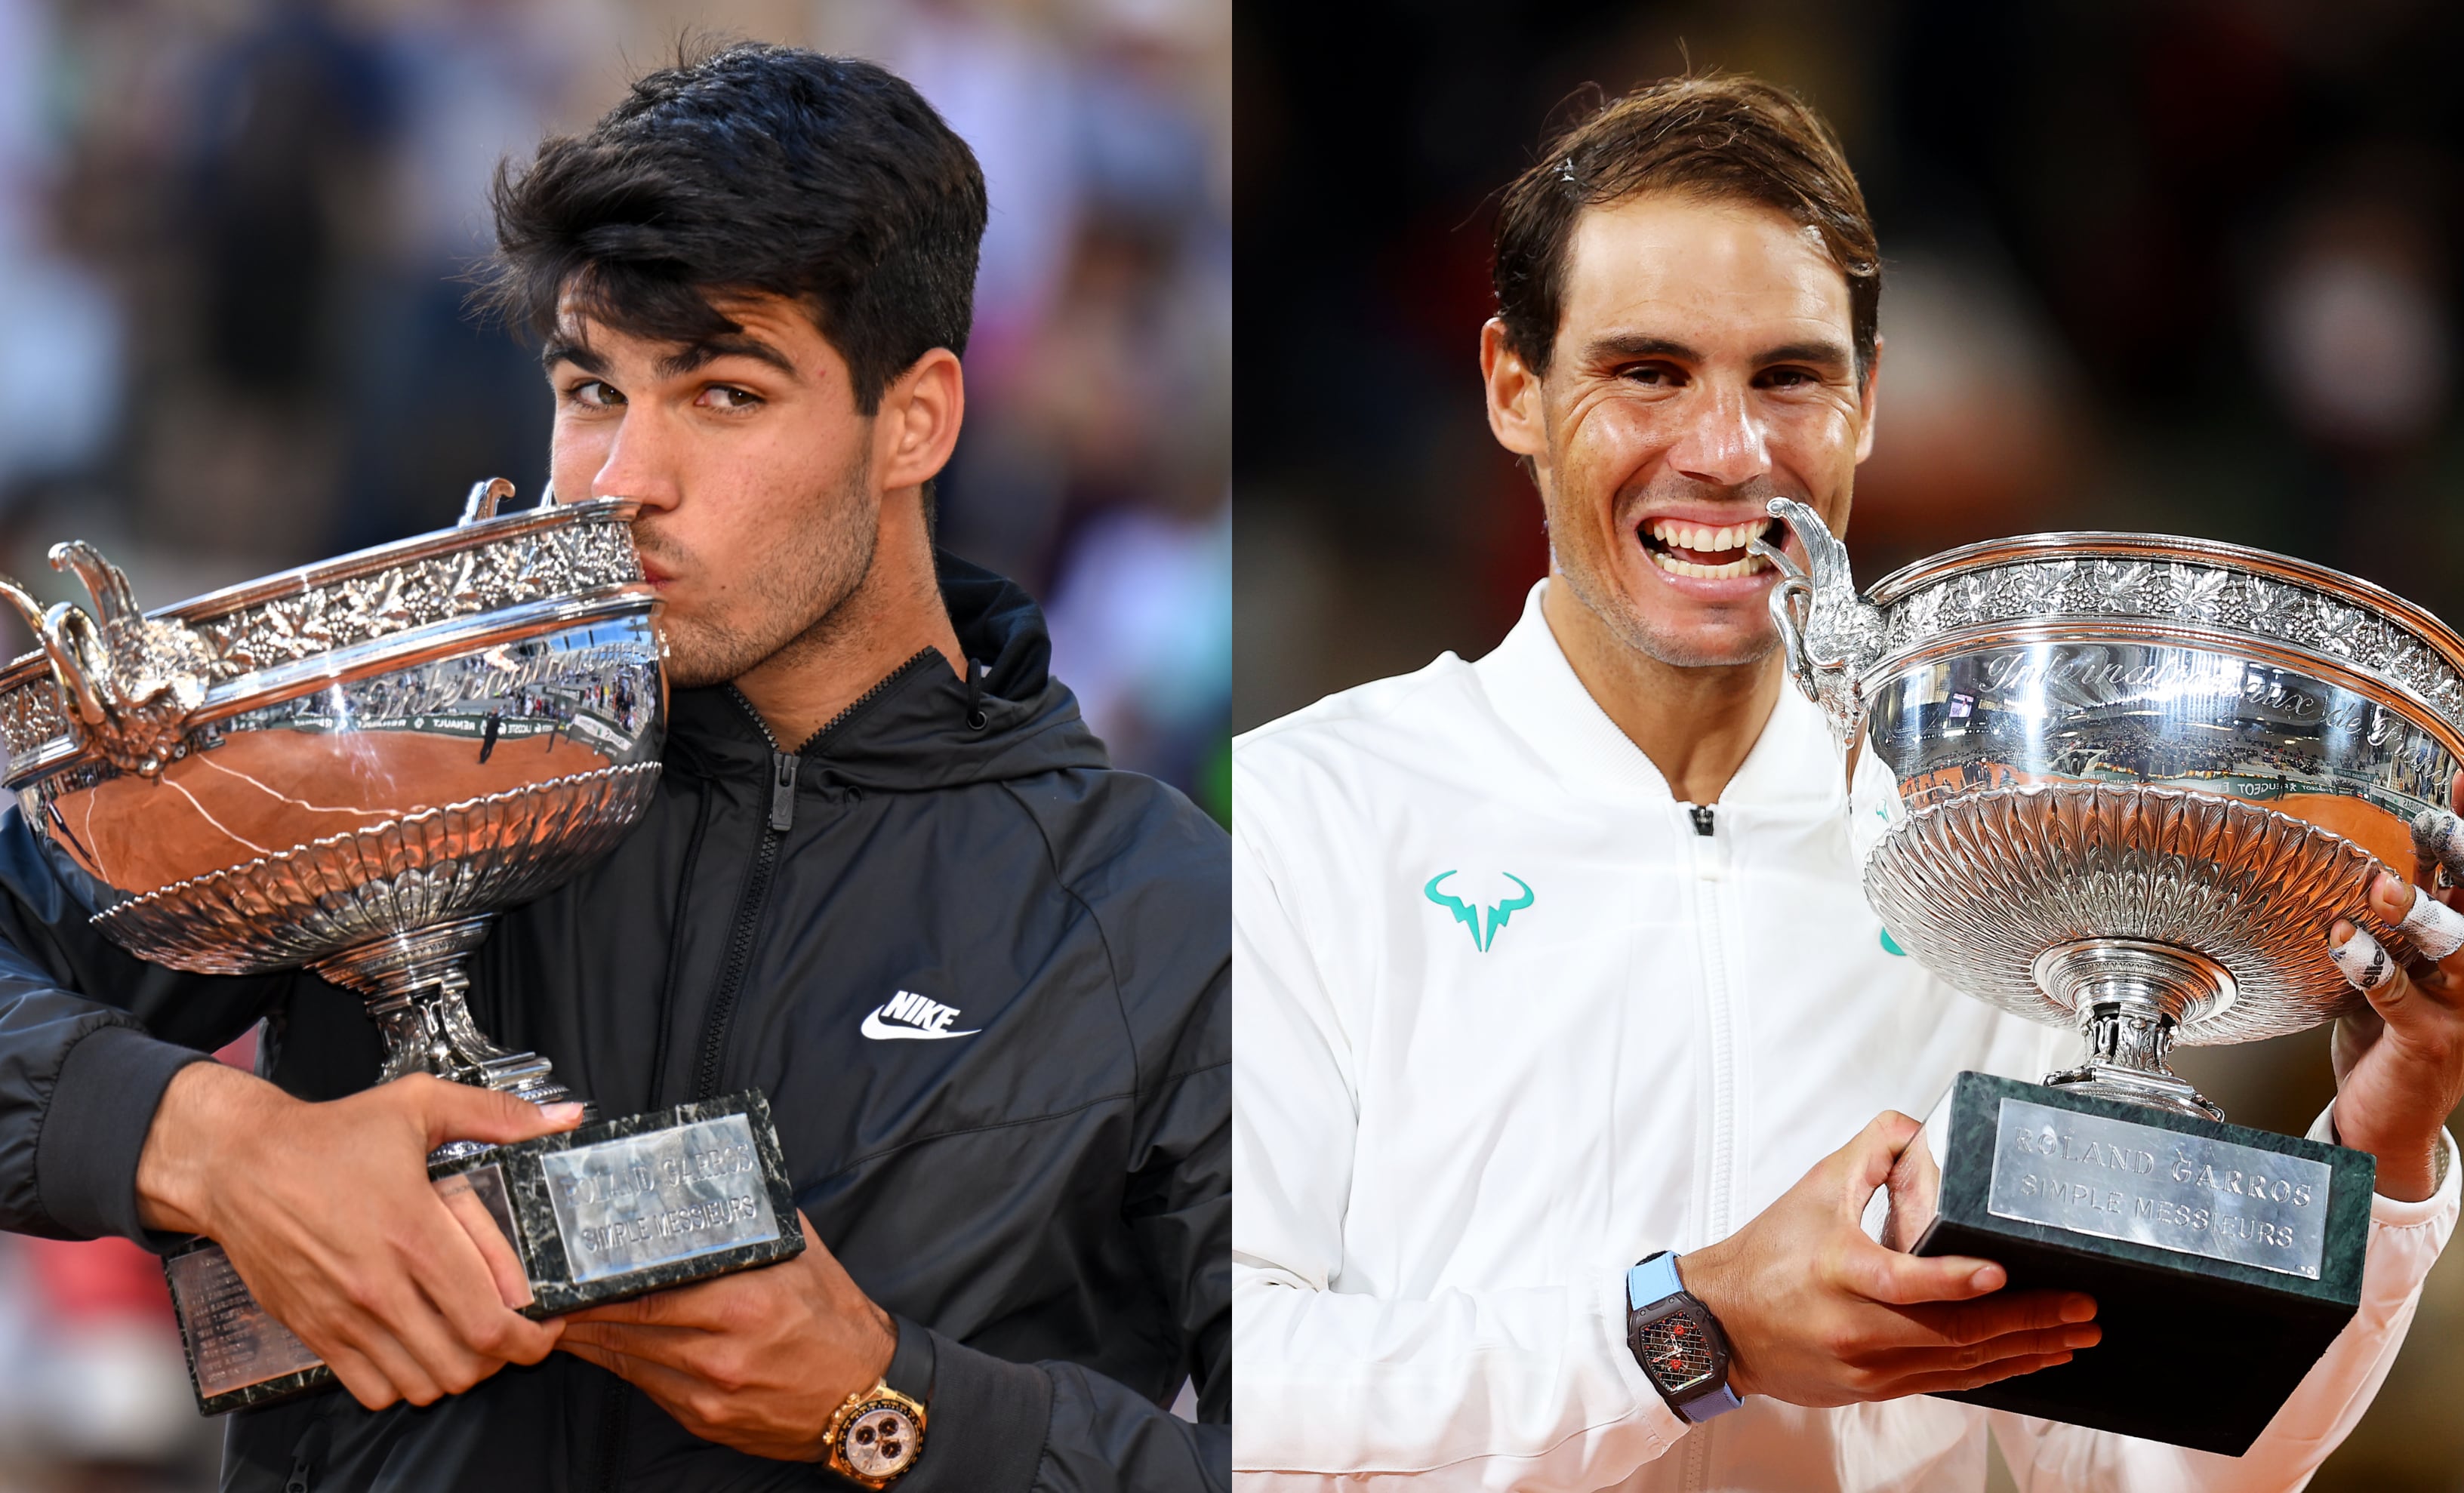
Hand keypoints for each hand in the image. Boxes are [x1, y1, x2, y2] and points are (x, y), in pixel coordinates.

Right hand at [135, 1065, 580, 1407]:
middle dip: (503, 1356)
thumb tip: (560, 1117)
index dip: (532, 1336)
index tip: (547, 1324)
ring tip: (468, 1340)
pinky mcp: (314, 1330)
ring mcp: (345, 1315)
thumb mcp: (419, 1105)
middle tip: (513, 1332)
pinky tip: (417, 1349)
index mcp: (416, 1233)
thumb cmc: (327, 1137)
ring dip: (456, 1371)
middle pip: (463, 1364)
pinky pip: (372, 1389)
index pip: (489, 1320)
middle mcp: (381, 1285)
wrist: (239, 1164)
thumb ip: (497, 1115)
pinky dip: (404, 1382)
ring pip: (421, 1384)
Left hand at [557, 1211, 894, 1459]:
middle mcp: (719, 1354)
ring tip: (560, 1315)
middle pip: (624, 1329)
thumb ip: (751, 1217)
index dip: (596, 1285)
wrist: (868, 1394)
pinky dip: (620, 1364)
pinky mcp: (705, 1421)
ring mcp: (708, 1395)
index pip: (644, 1294)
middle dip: (579, 1310)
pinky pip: (647, 1388)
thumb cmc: (835, 1317)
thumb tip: (706, 1179)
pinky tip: (603, 1345)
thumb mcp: (801, 1254)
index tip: (567, 1269)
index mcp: (742, 1305)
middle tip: (545, 1290)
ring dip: (588, 1339)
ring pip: (626, 1362)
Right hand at [1678, 1111, 2098, 1406]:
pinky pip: (1946, 1382)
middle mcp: (1855, 1326)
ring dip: (2023, 1351)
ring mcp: (1867, 1366)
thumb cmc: (1765, 1258)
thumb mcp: (1814, 1189)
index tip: (2002, 1271)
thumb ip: (1870, 1151)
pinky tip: (2026, 1359)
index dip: (1956, 1280)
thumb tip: (1917, 1126)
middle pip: (1952, 1334)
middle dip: (2027, 1322)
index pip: (1904, 1282)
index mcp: (1838, 1272)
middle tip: (2081, 1310)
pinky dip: (1992, 1370)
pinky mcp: (1874, 1388)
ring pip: (1959, 1365)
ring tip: (2073, 1337)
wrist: (1719, 1323)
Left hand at [2325, 773, 2463, 1202]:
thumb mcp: (2402, 966)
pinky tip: (2344, 939)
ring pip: (2453, 949)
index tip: (2462, 780)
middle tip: (2442, 823)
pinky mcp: (2427, 1041)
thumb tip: (2380, 860)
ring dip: (2419, 913)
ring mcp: (2463, 1009)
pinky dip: (2369, 965)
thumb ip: (2398, 920)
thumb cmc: (2392, 1032)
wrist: (2392, 1121)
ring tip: (2381, 884)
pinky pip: (2397, 996)